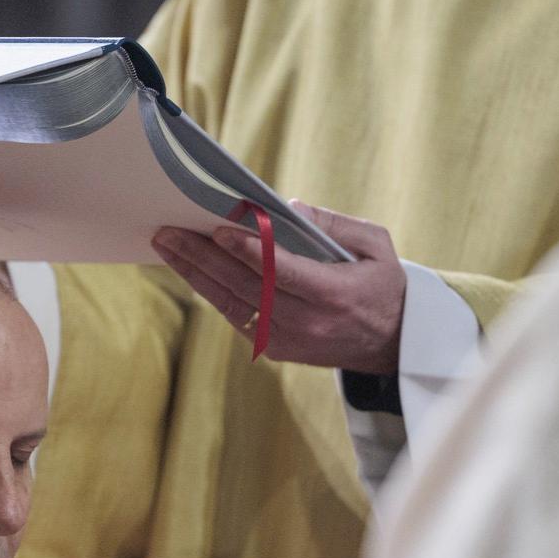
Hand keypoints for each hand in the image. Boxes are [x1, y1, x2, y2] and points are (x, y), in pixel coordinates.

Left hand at [150, 201, 405, 372]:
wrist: (391, 343)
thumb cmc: (382, 283)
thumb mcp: (375, 245)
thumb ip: (333, 224)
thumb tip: (286, 209)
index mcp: (335, 295)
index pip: (283, 272)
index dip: (249, 251)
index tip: (218, 230)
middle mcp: (307, 322)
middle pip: (245, 287)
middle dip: (203, 257)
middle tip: (169, 232)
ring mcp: (288, 340)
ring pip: (231, 303)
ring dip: (196, 273)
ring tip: (167, 245)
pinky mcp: (275, 348)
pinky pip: (235, 315)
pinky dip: (210, 290)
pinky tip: (189, 267)